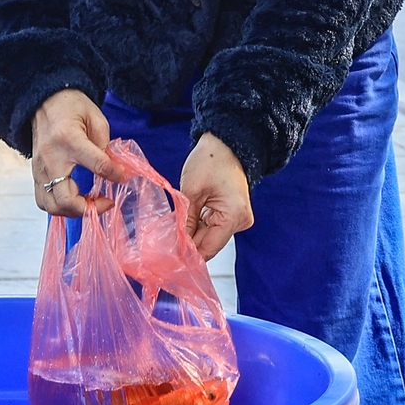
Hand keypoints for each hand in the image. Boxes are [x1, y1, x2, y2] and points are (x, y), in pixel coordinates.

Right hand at [30, 89, 112, 218]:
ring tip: (90, 203)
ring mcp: (40, 169)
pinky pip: (44, 200)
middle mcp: (51, 158)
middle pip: (66, 199)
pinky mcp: (35, 174)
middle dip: (89, 209)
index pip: (97, 165)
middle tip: (106, 202)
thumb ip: (105, 145)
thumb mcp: (96, 118)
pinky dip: (60, 207)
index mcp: (70, 140)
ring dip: (73, 211)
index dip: (115, 175)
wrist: (44, 101)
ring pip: (52, 206)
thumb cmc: (72, 107)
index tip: (122, 177)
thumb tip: (115, 171)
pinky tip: (75, 200)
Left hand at [180, 135, 253, 260]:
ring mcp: (237, 219)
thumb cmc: (211, 160)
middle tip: (164, 247)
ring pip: (209, 236)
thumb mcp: (191, 191)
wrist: (225, 144)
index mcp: (234, 216)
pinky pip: (212, 227)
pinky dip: (198, 226)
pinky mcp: (232, 214)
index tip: (168, 260)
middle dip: (188, 244)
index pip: (208, 248)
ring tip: (172, 234)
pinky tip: (184, 224)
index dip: (188, 255)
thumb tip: (176, 245)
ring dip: (192, 235)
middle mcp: (240, 221)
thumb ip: (185, 221)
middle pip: (209, 244)